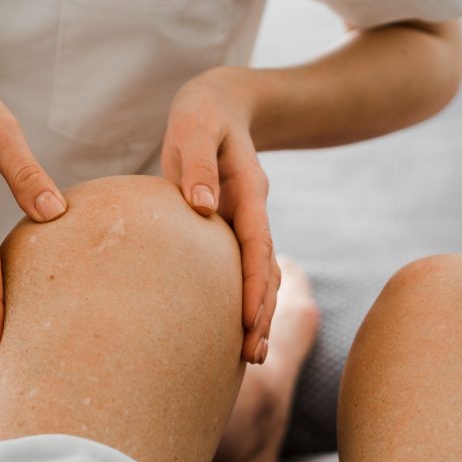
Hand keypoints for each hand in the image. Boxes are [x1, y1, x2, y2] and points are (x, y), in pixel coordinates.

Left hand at [161, 68, 279, 363]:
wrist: (221, 105)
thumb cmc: (201, 115)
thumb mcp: (195, 126)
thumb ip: (197, 164)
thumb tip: (202, 208)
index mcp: (247, 192)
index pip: (255, 245)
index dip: (254, 284)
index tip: (248, 320)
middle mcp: (252, 213)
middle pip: (265, 271)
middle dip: (262, 314)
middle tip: (253, 356)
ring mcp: (246, 224)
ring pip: (261, 275)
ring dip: (258, 314)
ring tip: (250, 356)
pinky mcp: (232, 230)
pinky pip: (244, 270)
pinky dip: (246, 299)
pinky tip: (236, 328)